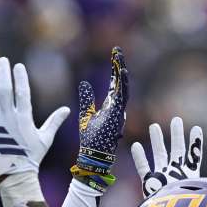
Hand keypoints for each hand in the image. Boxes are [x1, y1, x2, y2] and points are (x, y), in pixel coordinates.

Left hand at [0, 57, 70, 181]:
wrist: (15, 173)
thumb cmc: (32, 156)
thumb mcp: (45, 138)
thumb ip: (54, 122)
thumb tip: (67, 110)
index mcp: (25, 118)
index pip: (23, 92)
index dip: (20, 77)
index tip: (18, 66)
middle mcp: (9, 118)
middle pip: (5, 90)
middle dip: (3, 73)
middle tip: (1, 60)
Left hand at [71, 47, 129, 191]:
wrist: (93, 156)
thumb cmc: (91, 140)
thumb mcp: (85, 115)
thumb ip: (87, 100)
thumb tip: (84, 84)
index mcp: (111, 106)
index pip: (114, 84)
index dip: (115, 70)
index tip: (114, 55)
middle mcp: (118, 108)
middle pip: (120, 83)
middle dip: (119, 67)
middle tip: (117, 51)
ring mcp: (119, 112)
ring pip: (123, 88)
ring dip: (121, 73)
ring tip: (119, 58)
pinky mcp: (118, 116)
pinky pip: (122, 98)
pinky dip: (122, 85)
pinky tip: (121, 73)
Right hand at [130, 116, 206, 198]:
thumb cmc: (187, 204)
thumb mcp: (200, 189)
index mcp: (189, 173)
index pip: (194, 154)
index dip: (195, 142)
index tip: (196, 128)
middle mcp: (176, 172)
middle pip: (176, 150)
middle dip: (176, 135)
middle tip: (176, 120)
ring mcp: (162, 176)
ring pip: (159, 154)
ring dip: (157, 140)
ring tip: (154, 126)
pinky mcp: (149, 183)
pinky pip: (143, 168)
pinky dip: (140, 158)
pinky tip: (136, 146)